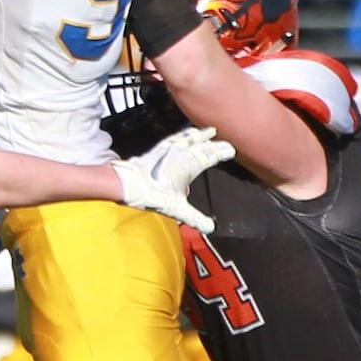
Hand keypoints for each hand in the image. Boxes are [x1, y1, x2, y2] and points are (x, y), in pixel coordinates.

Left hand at [110, 126, 235, 230]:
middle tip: (224, 141)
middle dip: (213, 143)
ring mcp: (168, 150)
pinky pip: (173, 139)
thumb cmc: (152, 194)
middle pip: (201, 146)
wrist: (129, 183)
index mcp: (189, 165)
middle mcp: (180, 154)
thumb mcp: (176, 208)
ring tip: (206, 131)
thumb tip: (211, 228)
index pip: (210, 156)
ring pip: (187, 138)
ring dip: (198, 135)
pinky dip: (180, 135)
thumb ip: (194, 217)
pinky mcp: (157, 150)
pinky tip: (180, 135)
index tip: (231, 149)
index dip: (221, 152)